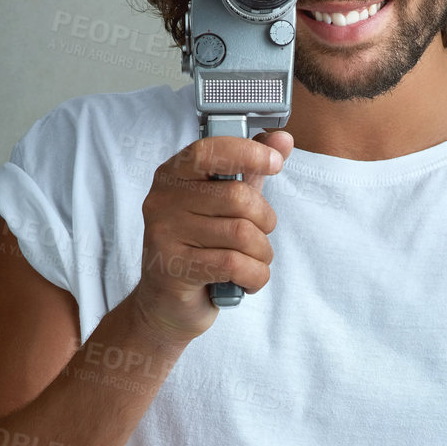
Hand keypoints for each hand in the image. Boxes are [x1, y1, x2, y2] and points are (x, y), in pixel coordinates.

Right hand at [133, 129, 292, 341]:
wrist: (167, 305)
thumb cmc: (200, 249)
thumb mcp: (225, 206)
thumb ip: (250, 170)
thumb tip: (283, 140)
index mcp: (174, 175)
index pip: (211, 151)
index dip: (248, 153)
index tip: (275, 162)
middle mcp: (163, 200)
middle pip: (238, 198)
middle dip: (264, 222)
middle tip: (260, 236)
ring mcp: (164, 233)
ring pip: (241, 234)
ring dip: (261, 254)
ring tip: (252, 262)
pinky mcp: (173, 267)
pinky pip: (234, 264)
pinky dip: (254, 276)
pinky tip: (246, 281)